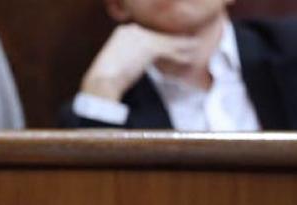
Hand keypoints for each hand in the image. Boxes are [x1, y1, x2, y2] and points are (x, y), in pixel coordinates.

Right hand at [80, 23, 202, 100]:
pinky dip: (180, 54)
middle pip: (159, 35)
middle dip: (173, 41)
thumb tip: (137, 64)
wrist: (102, 81)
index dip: (161, 40)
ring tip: (194, 47)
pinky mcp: (149, 47)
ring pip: (166, 41)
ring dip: (182, 45)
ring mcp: (141, 37)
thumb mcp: (116, 63)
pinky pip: (169, 50)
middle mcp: (133, 31)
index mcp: (123, 33)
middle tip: (187, 42)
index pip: (147, 34)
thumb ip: (128, 58)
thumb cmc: (106, 79)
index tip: (171, 45)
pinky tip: (189, 58)